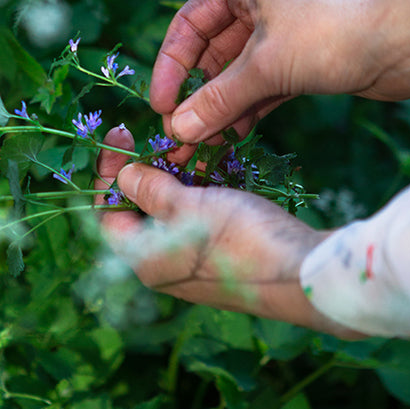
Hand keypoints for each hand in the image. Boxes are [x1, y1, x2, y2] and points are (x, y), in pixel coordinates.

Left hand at [94, 126, 361, 337]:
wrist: (301, 271)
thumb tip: (123, 176)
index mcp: (145, 260)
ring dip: (177, 177)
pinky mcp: (222, 252)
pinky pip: (199, 216)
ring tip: (188, 146)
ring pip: (173, 210)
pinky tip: (212, 165)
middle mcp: (165, 264)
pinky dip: (200, 190)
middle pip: (140, 211)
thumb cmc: (237, 239)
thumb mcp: (186, 205)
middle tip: (156, 138)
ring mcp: (194, 260)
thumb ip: (150, 189)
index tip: (120, 137)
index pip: (108, 213)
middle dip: (147, 171)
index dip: (109, 174)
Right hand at [151, 0, 393, 144]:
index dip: (170, 66)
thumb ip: (219, 99)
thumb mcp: (266, 66)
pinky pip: (262, 87)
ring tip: (200, 146)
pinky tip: (231, 138)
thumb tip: (178, 130)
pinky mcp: (302, 60)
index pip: (190, 24)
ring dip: (220, 109)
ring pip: (237, 74)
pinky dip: (247, 110)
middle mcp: (261, 1)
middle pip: (212, 53)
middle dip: (196, 96)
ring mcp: (282, 32)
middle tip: (177, 135)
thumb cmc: (333, 33)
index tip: (161, 105)